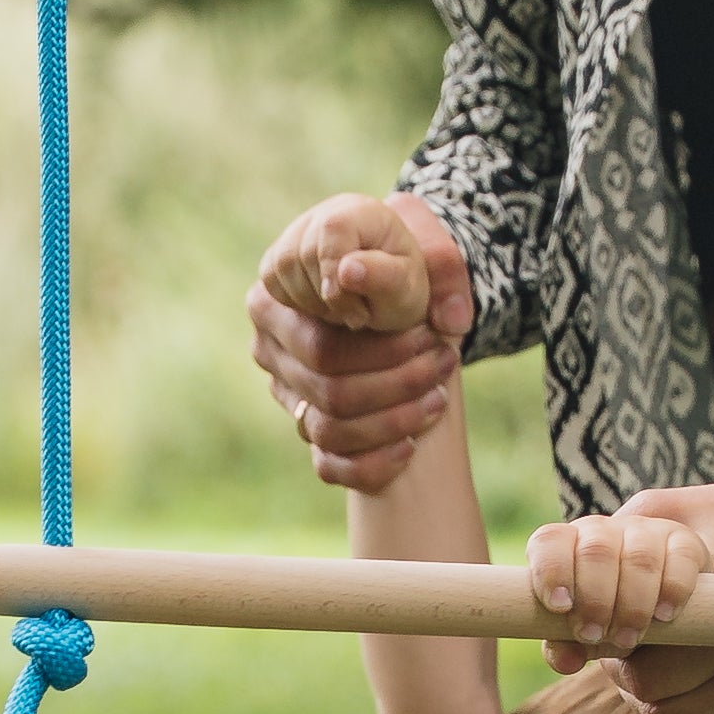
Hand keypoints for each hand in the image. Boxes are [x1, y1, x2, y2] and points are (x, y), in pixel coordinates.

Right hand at [248, 192, 473, 489]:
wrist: (395, 282)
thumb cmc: (400, 259)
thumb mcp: (420, 248)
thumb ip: (435, 267)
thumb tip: (414, 304)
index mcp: (275, 299)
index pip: (323, 346)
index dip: (382, 351)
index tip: (430, 337)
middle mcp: (269, 348)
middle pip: (327, 389)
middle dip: (396, 384)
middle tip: (445, 365)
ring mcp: (285, 392)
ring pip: (329, 429)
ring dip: (392, 421)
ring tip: (438, 397)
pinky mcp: (306, 426)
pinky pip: (329, 465)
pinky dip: (371, 464)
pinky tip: (410, 447)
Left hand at [526, 510, 713, 664]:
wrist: (663, 606)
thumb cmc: (611, 619)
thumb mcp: (587, 635)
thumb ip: (568, 646)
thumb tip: (566, 660)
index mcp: (568, 547)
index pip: (549, 542)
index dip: (551, 571)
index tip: (560, 607)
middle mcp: (604, 532)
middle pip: (596, 551)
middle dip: (595, 600)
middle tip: (596, 635)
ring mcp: (646, 533)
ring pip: (638, 556)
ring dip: (632, 603)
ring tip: (628, 638)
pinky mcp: (684, 542)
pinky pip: (680, 557)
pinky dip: (672, 589)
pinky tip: (665, 615)